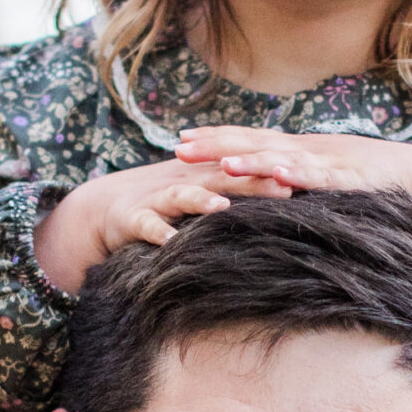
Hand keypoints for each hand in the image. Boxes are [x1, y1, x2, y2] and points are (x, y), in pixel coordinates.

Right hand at [33, 158, 290, 292]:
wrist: (105, 206)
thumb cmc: (164, 203)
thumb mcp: (202, 192)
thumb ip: (238, 193)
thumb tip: (287, 195)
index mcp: (206, 176)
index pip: (245, 170)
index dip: (273, 172)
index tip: (307, 177)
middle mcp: (185, 181)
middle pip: (223, 178)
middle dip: (251, 181)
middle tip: (282, 187)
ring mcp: (159, 198)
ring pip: (184, 197)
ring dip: (202, 201)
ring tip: (222, 208)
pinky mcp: (133, 218)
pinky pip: (147, 225)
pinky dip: (157, 232)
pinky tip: (169, 242)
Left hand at [176, 125, 402, 196]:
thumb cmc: (367, 178)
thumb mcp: (320, 175)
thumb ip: (292, 178)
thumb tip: (262, 188)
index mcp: (295, 148)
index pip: (247, 138)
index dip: (214, 137)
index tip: (181, 138)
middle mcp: (303, 149)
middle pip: (253, 143)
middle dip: (215, 144)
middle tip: (179, 146)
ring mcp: (323, 161)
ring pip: (280, 158)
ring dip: (250, 159)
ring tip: (222, 162)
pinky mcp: (345, 177)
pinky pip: (317, 176)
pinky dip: (297, 173)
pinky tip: (278, 174)